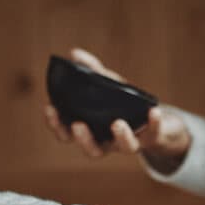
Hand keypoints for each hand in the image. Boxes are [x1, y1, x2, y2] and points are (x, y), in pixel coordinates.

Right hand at [43, 48, 190, 160]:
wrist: (151, 117)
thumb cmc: (121, 102)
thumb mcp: (105, 84)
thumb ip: (90, 70)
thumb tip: (74, 53)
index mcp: (92, 131)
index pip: (68, 134)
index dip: (56, 125)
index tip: (50, 109)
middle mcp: (110, 142)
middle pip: (93, 150)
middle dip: (83, 140)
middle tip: (77, 125)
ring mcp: (130, 142)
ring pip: (124, 148)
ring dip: (120, 137)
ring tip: (117, 123)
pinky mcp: (151, 138)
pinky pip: (153, 134)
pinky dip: (154, 123)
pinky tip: (153, 111)